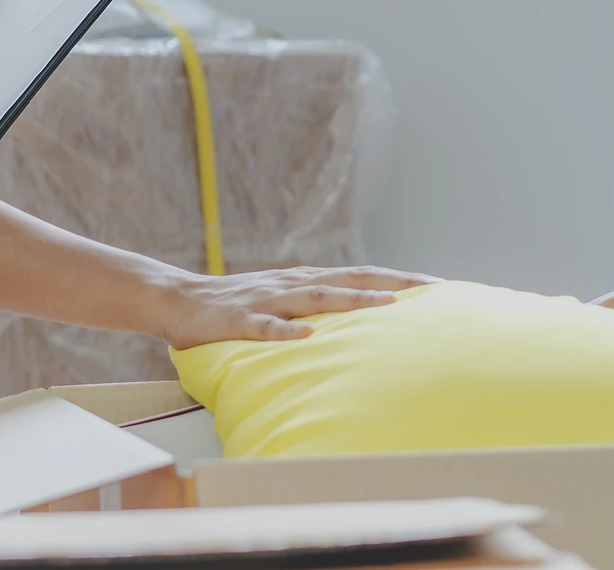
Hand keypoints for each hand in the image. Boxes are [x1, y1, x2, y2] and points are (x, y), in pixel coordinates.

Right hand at [160, 266, 441, 348]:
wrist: (177, 300)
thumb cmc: (234, 307)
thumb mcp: (279, 302)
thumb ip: (313, 308)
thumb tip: (354, 323)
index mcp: (302, 280)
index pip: (358, 275)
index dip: (397, 278)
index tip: (437, 285)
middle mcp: (290, 283)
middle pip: (347, 279)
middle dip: (390, 282)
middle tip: (430, 289)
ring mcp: (265, 300)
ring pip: (314, 297)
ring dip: (351, 299)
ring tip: (385, 304)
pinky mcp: (237, 320)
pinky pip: (263, 326)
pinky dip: (285, 331)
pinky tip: (304, 337)